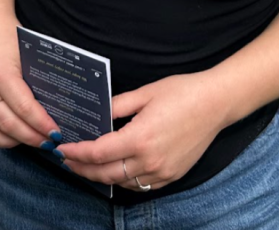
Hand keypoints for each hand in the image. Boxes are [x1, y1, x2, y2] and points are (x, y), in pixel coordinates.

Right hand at [0, 17, 59, 150]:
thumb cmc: (12, 37)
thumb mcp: (28, 55)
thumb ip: (38, 81)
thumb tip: (57, 110)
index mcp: (0, 73)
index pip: (24, 108)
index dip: (41, 125)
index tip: (56, 133)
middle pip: (8, 125)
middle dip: (32, 138)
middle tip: (49, 142)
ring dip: (13, 143)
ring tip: (31, 141)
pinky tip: (12, 136)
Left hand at [58, 72, 223, 190]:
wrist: (216, 103)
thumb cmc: (182, 92)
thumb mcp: (146, 92)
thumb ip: (118, 105)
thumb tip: (98, 113)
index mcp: (139, 137)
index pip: (98, 153)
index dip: (77, 152)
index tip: (62, 149)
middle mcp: (149, 160)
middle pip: (105, 174)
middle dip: (82, 169)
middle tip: (67, 161)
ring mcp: (161, 171)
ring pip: (122, 183)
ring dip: (102, 177)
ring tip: (87, 166)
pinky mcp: (172, 175)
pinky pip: (140, 185)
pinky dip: (124, 180)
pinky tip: (117, 169)